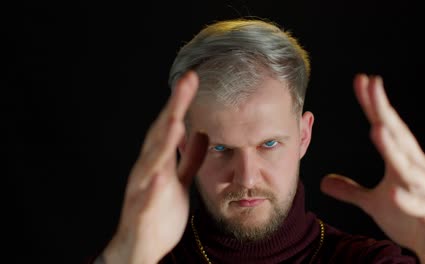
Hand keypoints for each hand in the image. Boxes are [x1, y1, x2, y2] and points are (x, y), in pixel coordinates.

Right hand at [102, 71, 207, 263]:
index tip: (193, 79)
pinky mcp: (143, 212)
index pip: (170, 126)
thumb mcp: (179, 180)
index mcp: (158, 161)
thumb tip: (202, 134)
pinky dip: (153, 186)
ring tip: (175, 120)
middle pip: (160, 135)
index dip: (180, 102)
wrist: (141, 245)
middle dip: (173, 109)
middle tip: (186, 83)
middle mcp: (148, 170)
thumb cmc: (159, 211)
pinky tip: (161, 174)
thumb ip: (188, 158)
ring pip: (152, 162)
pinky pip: (147, 199)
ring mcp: (143, 190)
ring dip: (162, 141)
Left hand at [320, 74, 424, 262]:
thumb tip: (324, 181)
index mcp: (403, 164)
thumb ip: (351, 190)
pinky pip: (419, 206)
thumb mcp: (374, 204)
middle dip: (384, 112)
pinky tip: (393, 191)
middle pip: (398, 137)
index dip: (374, 106)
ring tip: (377, 128)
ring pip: (409, 167)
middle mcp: (416, 171)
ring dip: (393, 148)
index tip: (361, 82)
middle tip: (372, 86)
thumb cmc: (410, 220)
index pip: (386, 128)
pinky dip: (407, 198)